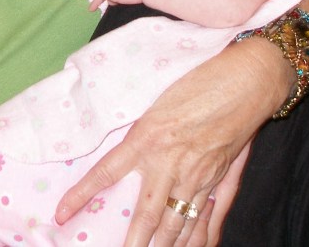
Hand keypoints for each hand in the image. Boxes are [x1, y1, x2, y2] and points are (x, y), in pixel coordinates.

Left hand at [55, 36, 288, 246]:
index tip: (60, 214)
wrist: (248, 79)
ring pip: (177, 224)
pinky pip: (208, 219)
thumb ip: (143, 129)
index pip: (106, 172)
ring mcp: (199, 175)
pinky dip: (200, 239)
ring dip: (163, 246)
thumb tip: (126, 147)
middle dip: (132, 243)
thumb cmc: (203, 79)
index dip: (81, 195)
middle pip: (146, 214)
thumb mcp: (160, 100)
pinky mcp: (221, 179)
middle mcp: (170, 162)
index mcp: (148, 136)